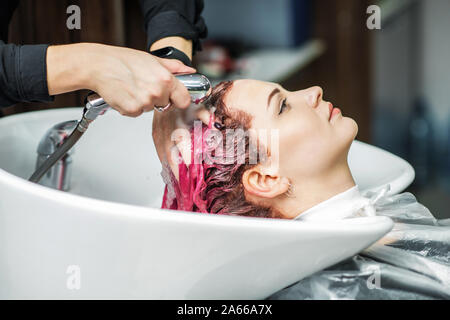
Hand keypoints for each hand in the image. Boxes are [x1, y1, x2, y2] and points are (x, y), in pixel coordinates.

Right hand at [46, 43, 195, 116]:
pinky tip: (125, 94)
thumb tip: (190, 71)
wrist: (98, 66)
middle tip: (143, 85)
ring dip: (142, 102)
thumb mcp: (152, 59)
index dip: (179, 98)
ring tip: (132, 87)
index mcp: (166, 79)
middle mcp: (157, 92)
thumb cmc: (123, 60)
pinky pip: (137, 113)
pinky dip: (131, 106)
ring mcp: (145, 103)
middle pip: (165, 104)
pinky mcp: (132, 110)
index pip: (184, 100)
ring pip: (150, 109)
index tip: (173, 97)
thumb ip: (174, 67)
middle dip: (157, 98)